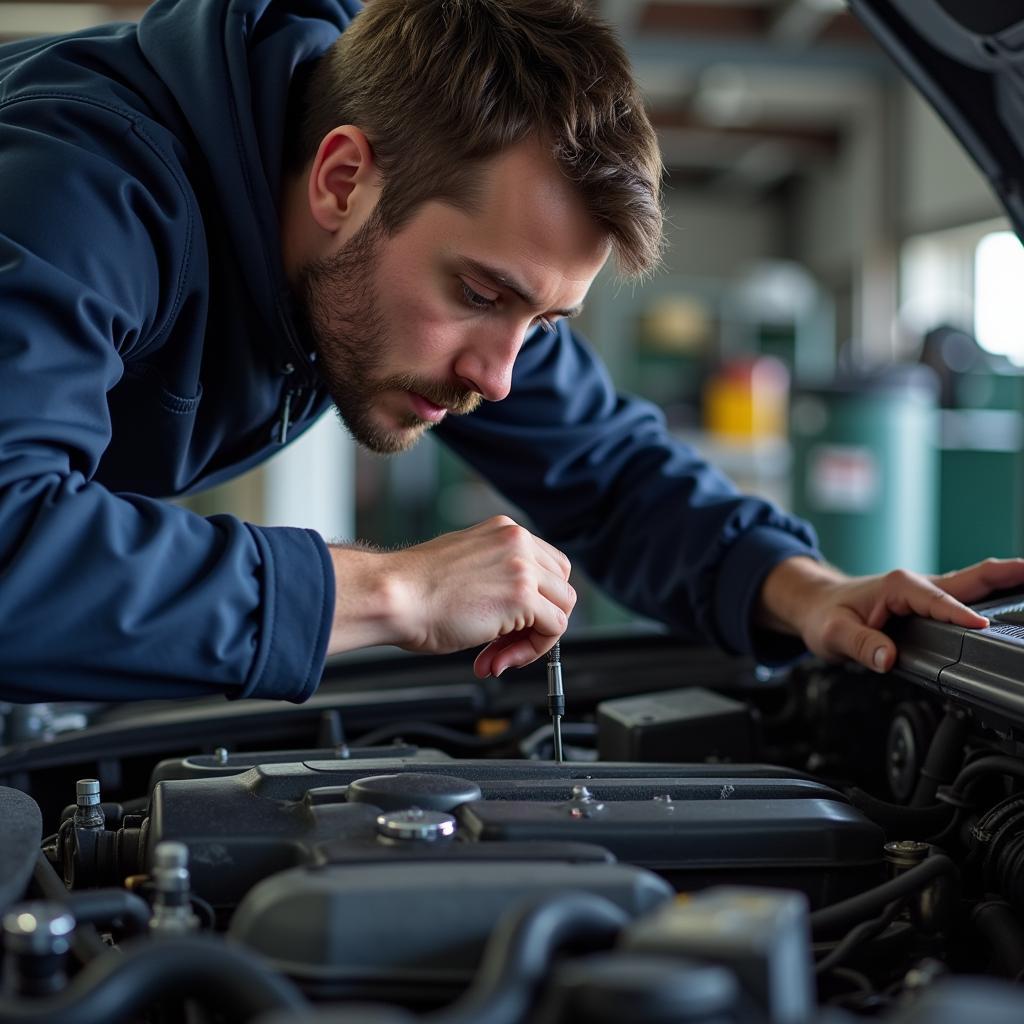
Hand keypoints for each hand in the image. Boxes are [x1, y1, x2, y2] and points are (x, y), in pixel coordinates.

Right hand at [328, 516, 574, 676]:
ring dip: (532, 641)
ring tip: (497, 655)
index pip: (547, 566)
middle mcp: (518, 542)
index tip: (510, 624)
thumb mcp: (467, 567)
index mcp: (504, 530)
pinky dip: (531, 651)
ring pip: (562, 609)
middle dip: (537, 622)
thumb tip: (517, 606)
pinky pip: (553, 630)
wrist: (393, 596)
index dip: (535, 601)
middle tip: (504, 644)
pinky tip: (496, 658)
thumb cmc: (414, 589)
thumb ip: (496, 575)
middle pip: (560, 587)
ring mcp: (523, 567)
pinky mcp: (522, 596)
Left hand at [758, 556, 1023, 672]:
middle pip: (973, 579)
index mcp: (898, 586)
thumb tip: (886, 658)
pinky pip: (969, 595)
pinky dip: (996, 594)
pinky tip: (1016, 599)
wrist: (816, 605)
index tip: (983, 628)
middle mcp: (917, 584)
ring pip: (977, 584)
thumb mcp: (833, 634)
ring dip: (1008, 581)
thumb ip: (860, 646)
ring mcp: (927, 591)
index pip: (937, 602)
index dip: (960, 616)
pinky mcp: (931, 602)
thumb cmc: (824, 615)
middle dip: (1008, 575)